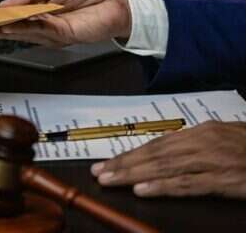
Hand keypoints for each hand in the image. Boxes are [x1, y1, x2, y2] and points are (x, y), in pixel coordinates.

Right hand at [0, 0, 130, 46]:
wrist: (117, 2)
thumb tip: (6, 4)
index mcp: (39, 9)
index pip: (12, 16)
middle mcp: (42, 23)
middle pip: (12, 28)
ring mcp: (51, 31)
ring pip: (22, 31)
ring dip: (4, 29)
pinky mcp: (61, 35)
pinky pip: (39, 30)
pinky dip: (24, 27)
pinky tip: (11, 25)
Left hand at [91, 120, 245, 197]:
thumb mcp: (222, 139)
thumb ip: (193, 145)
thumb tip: (163, 152)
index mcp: (199, 132)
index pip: (156, 144)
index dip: (130, 154)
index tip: (107, 163)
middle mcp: (201, 142)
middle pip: (154, 154)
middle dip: (124, 164)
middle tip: (98, 173)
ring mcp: (212, 160)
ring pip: (165, 167)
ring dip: (134, 175)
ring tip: (110, 180)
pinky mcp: (224, 179)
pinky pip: (188, 184)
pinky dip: (163, 187)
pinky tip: (142, 191)